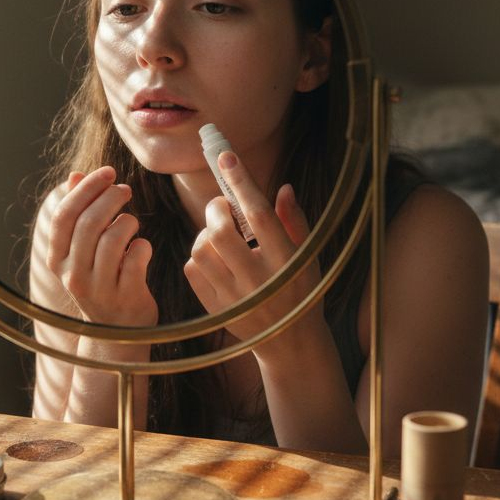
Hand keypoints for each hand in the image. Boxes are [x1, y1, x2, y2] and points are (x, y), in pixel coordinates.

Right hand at [41, 166, 156, 326]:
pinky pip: (136, 258)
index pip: (64, 215)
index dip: (86, 188)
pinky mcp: (126, 298)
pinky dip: (142, 245)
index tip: (107, 172)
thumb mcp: (82, 251)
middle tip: (125, 190)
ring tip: (131, 223)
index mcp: (57, 260)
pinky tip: (141, 248)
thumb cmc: (101, 281)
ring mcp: (99, 289)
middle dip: (111, 197)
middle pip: (89, 223)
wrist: (115, 335)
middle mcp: (73, 276)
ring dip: (127, 222)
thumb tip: (74, 175)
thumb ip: (79, 213)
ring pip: (112, 239)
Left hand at [183, 151, 321, 344]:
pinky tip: (216, 258)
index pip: (259, 215)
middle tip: (223, 208)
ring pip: (201, 250)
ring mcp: (235, 298)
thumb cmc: (301, 288)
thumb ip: (295, 222)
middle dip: (216, 210)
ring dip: (205, 233)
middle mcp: (260, 281)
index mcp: (286, 262)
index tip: (226, 157)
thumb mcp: (307, 256)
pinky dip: (198, 256)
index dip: (240, 183)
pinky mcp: (216, 310)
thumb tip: (283, 187)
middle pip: (221, 232)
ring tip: (220, 234)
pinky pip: (192, 270)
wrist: (290, 342)